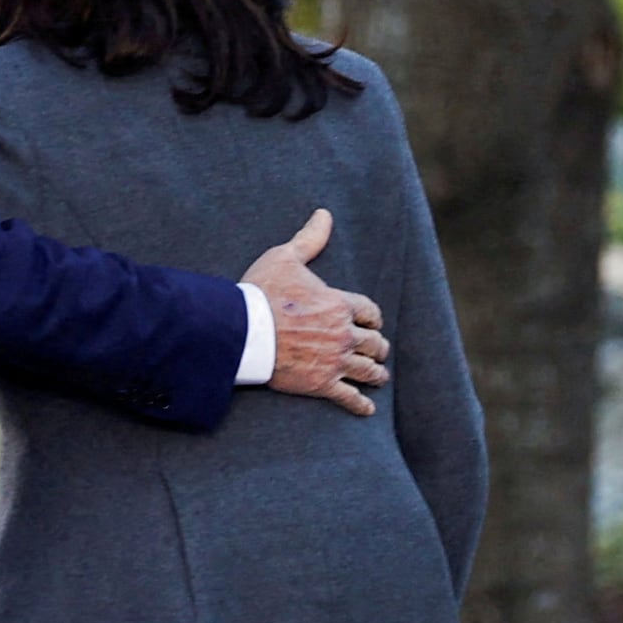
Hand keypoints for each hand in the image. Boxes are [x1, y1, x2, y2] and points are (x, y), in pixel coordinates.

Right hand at [244, 209, 387, 414]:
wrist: (243, 332)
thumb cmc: (262, 293)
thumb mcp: (285, 258)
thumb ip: (309, 239)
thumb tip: (324, 214)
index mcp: (339, 304)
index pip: (370, 312)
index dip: (373, 318)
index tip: (373, 323)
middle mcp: (343, 334)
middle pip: (374, 343)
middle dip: (378, 347)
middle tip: (378, 351)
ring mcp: (334, 360)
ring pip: (367, 370)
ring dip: (375, 373)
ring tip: (378, 377)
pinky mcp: (321, 383)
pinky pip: (348, 397)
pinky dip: (360, 404)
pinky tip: (367, 408)